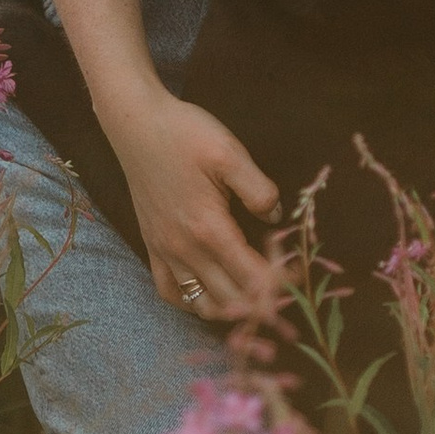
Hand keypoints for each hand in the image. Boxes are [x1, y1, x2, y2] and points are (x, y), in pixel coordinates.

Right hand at [102, 87, 280, 320]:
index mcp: (209, 228)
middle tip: (285, 294)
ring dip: (231, 310)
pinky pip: (171, 292)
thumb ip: (259, 190)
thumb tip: (277, 218)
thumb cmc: (185, 133)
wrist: (135, 123)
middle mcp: (184, 249)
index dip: (281, 284)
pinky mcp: (152, 246)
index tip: (299, 277)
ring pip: (202, 304)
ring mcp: (165, 251)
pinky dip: (194, 303)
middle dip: (262, 303)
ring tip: (254, 300)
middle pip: (232, 299)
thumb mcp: (230, 153)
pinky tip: (211, 294)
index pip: (253, 277)